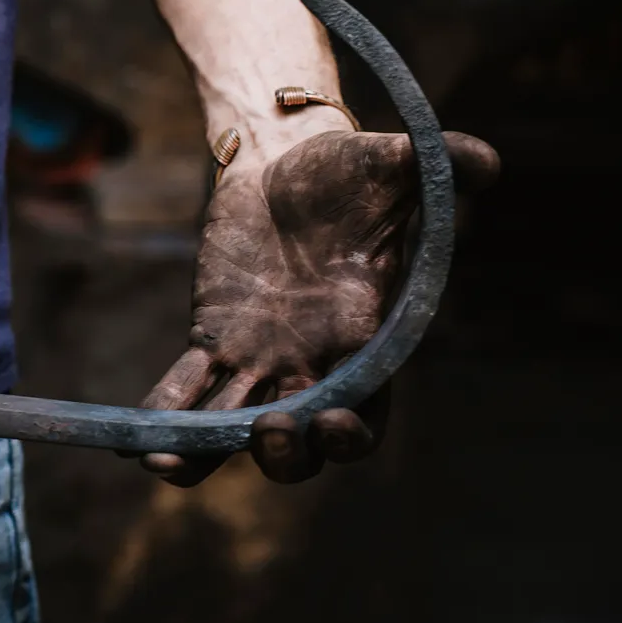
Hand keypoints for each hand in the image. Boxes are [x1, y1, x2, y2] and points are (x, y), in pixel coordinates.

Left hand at [137, 128, 499, 486]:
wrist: (286, 160)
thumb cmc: (351, 170)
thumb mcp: (395, 164)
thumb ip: (440, 167)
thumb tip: (483, 161)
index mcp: (364, 342)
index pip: (365, 415)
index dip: (350, 436)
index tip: (329, 420)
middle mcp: (313, 365)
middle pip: (303, 444)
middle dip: (286, 455)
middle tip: (268, 431)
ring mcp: (260, 357)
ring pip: (237, 429)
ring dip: (206, 452)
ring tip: (168, 462)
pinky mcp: (214, 337)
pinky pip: (187, 389)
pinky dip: (163, 414)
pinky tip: (138, 438)